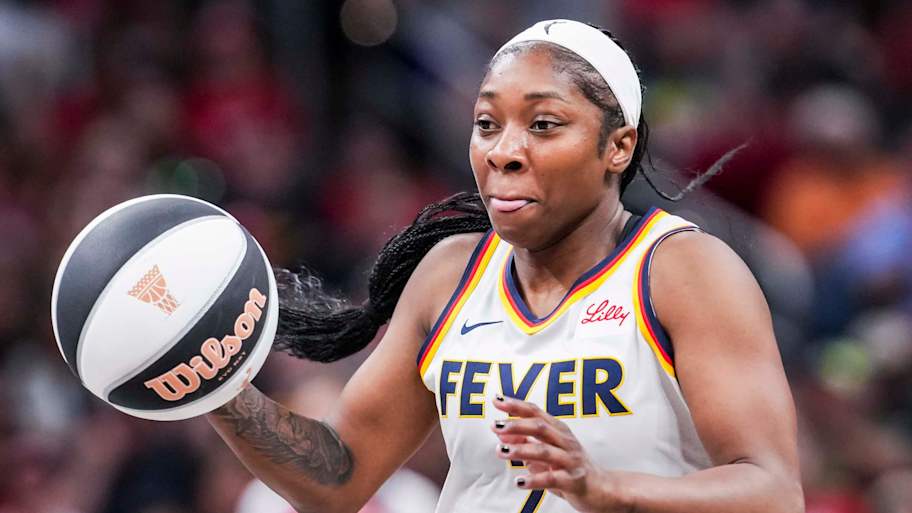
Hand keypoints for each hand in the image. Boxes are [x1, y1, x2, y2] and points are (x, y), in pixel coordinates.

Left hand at [491, 395, 628, 512]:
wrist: (602, 489)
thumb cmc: (571, 467)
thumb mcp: (546, 451)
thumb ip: (524, 441)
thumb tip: (500, 431)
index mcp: (558, 430)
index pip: (536, 412)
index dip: (516, 405)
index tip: (497, 400)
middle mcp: (565, 441)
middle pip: (540, 427)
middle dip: (516, 425)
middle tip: (496, 425)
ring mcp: (570, 460)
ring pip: (544, 451)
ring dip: (520, 449)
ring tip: (501, 450)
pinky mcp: (573, 480)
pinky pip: (552, 478)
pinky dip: (534, 479)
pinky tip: (520, 481)